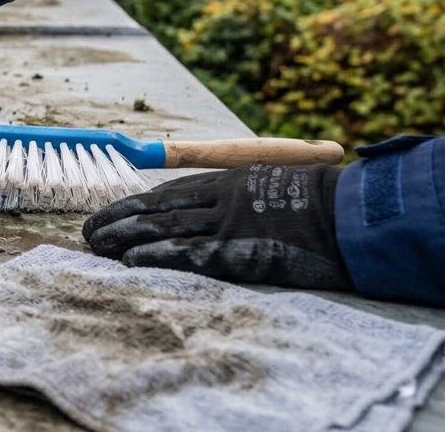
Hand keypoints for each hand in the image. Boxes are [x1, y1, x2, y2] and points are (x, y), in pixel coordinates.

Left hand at [82, 164, 352, 290]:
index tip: (110, 211)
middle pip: (156, 208)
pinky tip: (129, 262)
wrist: (356, 214)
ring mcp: (227, 225)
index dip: (135, 203)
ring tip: (93, 246)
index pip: (170, 193)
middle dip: (118, 220)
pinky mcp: (239, 251)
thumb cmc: (327, 201)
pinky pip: (189, 253)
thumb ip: (253, 195)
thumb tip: (239, 202)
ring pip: (163, 228)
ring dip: (123, 238)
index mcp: (230, 182)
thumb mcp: (281, 187)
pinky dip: (156, 256)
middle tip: (87, 232)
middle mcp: (221, 200)